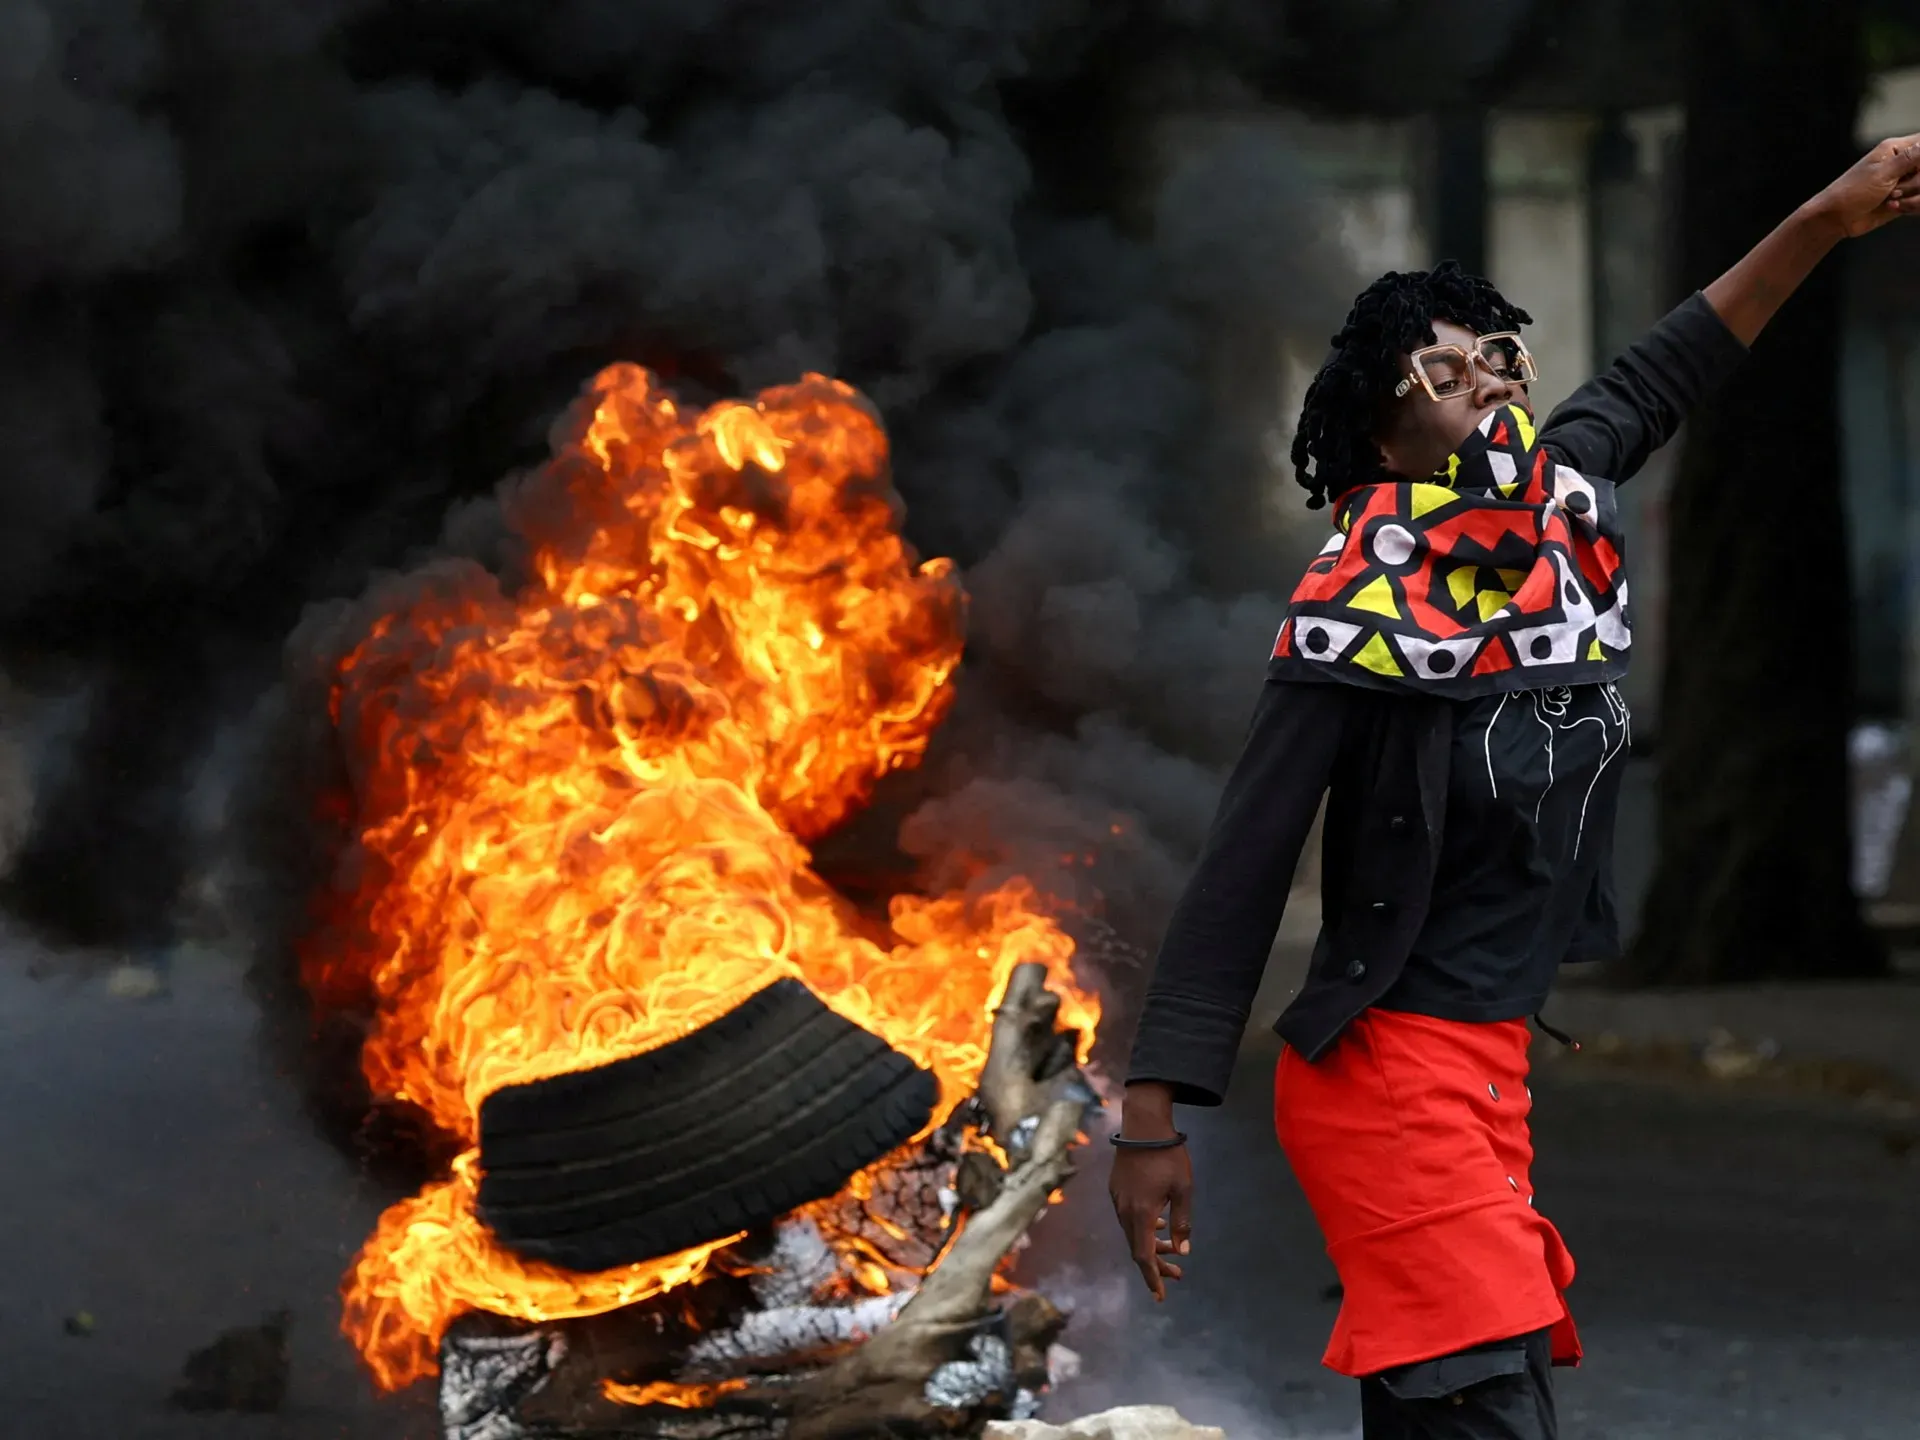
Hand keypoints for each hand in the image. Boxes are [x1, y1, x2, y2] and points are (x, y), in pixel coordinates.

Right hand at [1106, 1083, 1192, 1301]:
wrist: (1143, 1125)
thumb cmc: (1168, 1156)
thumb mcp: (1184, 1189)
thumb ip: (1182, 1222)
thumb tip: (1182, 1252)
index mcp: (1141, 1214)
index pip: (1143, 1257)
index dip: (1152, 1278)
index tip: (1160, 1296)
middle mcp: (1124, 1211)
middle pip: (1137, 1248)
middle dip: (1156, 1265)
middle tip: (1178, 1274)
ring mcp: (1117, 1200)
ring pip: (1132, 1233)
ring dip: (1150, 1246)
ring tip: (1171, 1250)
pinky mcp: (1116, 1190)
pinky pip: (1128, 1218)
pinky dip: (1143, 1229)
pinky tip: (1157, 1224)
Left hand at [1809, 132, 1919, 238]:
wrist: (1836, 219)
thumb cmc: (1852, 192)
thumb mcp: (1883, 173)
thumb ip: (1910, 157)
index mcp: (1896, 148)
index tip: (1915, 169)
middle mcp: (1903, 162)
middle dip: (1917, 182)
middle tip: (1894, 190)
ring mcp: (1905, 181)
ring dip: (1913, 197)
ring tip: (1891, 200)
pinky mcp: (1904, 198)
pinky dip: (1911, 206)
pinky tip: (1893, 208)